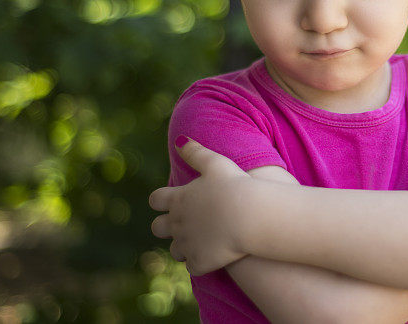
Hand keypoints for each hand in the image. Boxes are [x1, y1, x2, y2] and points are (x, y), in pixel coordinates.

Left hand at [148, 137, 253, 275]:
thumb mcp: (215, 163)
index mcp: (178, 199)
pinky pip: (192, 267)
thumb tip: (179, 139)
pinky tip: (209, 257)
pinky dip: (199, 262)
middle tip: (181, 223)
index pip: (156, 200)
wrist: (250, 217)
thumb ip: (195, 152)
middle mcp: (177, 223)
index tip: (169, 200)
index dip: (161, 200)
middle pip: (158, 228)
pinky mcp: (200, 262)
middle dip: (165, 226)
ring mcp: (187, 245)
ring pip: (175, 250)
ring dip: (182, 246)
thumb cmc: (235, 186)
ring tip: (197, 242)